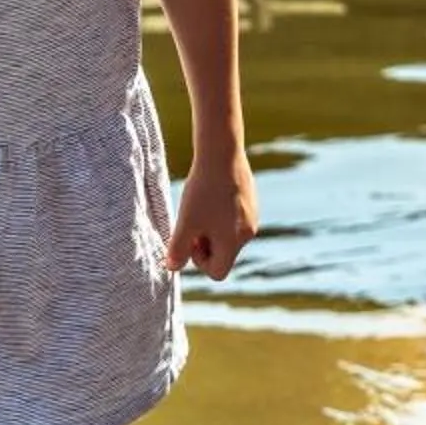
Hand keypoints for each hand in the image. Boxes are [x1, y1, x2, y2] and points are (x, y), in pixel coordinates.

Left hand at [164, 152, 257, 279]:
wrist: (222, 153)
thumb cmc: (202, 190)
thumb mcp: (185, 222)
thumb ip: (177, 249)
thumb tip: (172, 268)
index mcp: (234, 242)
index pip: (218, 272)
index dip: (198, 261)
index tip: (189, 238)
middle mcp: (248, 233)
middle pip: (224, 254)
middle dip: (205, 244)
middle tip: (192, 222)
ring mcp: (253, 217)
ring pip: (229, 236)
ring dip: (211, 229)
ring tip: (200, 206)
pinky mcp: (252, 202)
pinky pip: (235, 220)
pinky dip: (220, 215)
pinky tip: (211, 194)